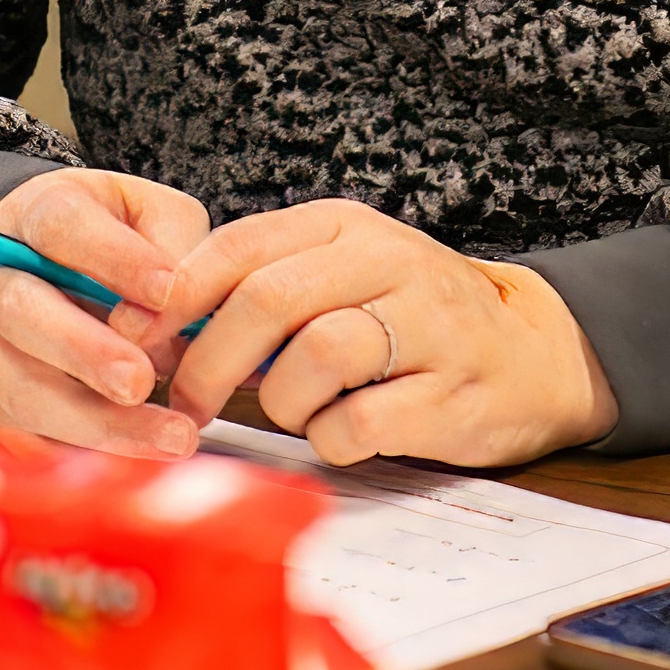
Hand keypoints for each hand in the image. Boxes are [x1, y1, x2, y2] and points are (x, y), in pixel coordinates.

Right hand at [0, 170, 213, 455]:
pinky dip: (91, 456)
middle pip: (23, 314)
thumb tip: (184, 305)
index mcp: (34, 218)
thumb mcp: (138, 209)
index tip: (167, 289)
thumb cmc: (96, 242)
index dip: (113, 258)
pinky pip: (35, 440)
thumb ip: (170, 238)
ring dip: (101, 423)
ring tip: (172, 436)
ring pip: (27, 392)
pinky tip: (144, 461)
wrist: (21, 275)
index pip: (62, 228)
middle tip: (140, 379)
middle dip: (84, 351)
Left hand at [161, 201, 611, 469]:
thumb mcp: (343, 276)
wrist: (536, 353)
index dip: (173, 296)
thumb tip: (158, 322)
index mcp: (347, 230)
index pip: (238, 246)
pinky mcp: (454, 395)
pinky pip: (362, 423)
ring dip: (282, 401)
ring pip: (316, 358)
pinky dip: (333, 439)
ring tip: (296, 410)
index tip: (133, 338)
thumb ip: (264, 287)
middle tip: (187, 403)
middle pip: (268, 301)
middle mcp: (390, 264)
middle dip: (209, 361)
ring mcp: (430, 328)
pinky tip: (342, 434)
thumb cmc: (414, 319)